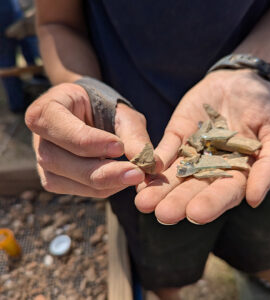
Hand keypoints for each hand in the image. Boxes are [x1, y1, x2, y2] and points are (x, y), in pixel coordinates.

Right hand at [25, 83, 161, 197]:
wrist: (91, 114)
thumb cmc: (106, 108)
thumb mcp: (122, 114)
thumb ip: (135, 136)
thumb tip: (152, 164)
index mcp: (46, 111)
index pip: (62, 129)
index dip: (91, 142)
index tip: (120, 147)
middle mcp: (39, 139)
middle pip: (61, 161)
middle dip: (101, 170)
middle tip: (136, 173)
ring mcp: (43, 162)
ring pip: (69, 180)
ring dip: (106, 182)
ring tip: (135, 176)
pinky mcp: (56, 180)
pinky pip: (79, 190)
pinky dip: (104, 188)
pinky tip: (122, 179)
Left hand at [135, 69, 269, 224]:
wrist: (240, 78)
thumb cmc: (267, 105)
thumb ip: (269, 166)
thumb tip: (254, 200)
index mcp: (238, 171)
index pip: (225, 192)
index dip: (212, 204)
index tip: (195, 215)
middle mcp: (212, 167)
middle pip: (194, 188)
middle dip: (178, 201)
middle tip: (162, 214)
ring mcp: (192, 151)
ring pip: (175, 173)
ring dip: (159, 188)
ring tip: (144, 202)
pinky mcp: (177, 135)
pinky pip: (164, 149)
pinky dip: (154, 161)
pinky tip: (142, 171)